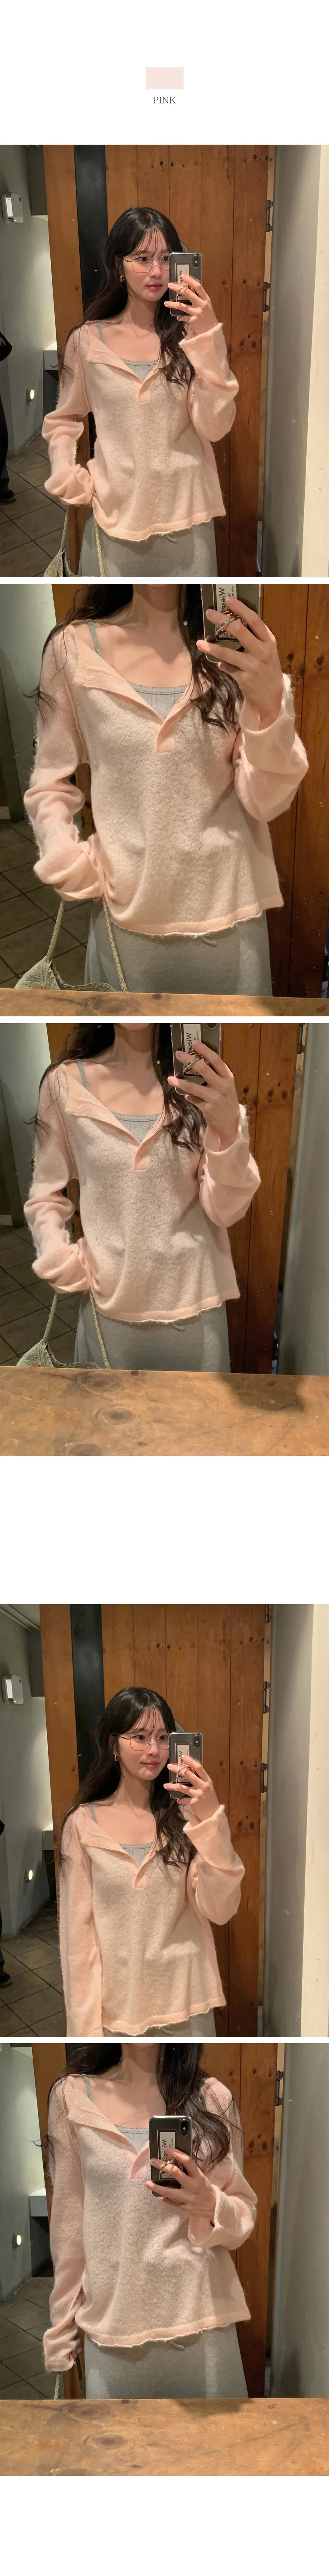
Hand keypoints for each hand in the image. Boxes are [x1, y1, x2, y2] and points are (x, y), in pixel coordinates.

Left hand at [146, 2147, 215, 2223]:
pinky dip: (165, 2199)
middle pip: (176, 2173)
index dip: (176, 2153)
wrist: (215, 2207)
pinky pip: (172, 2202)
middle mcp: (193, 2185)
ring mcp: (188, 2197)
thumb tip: (176, 2161)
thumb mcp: (201, 2177)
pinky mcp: (185, 2207)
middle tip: (153, 2161)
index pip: (187, 2161)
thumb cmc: (206, 2189)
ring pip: (170, 2192)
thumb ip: (190, 2171)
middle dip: (163, 2166)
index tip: (167, 2149)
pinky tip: (159, 2196)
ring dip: (157, 2187)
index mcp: (198, 2176)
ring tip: (148, 2183)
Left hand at [164, 274, 213, 332]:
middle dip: (177, 288)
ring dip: (172, 304)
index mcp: (206, 299)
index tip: (183, 276)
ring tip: (165, 303)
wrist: (212, 332)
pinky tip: (178, 317)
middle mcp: (201, 304)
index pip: (198, 286)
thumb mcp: (207, 305)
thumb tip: (189, 291)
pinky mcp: (192, 320)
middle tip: (170, 285)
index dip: (190, 280)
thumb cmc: (209, 317)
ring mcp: (197, 312)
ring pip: (181, 306)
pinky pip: (183, 317)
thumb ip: (200, 299)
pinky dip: (180, 317)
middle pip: (188, 293)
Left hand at [164, 1752, 217, 1825]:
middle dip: (177, 1769)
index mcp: (207, 1780)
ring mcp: (198, 1794)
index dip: (191, 1761)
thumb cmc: (210, 1799)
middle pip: (188, 1774)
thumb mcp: (208, 1787)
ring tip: (165, 1785)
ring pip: (182, 1787)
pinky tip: (178, 1800)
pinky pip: (183, 1799)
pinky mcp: (193, 1802)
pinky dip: (180, 1800)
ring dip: (172, 1786)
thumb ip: (201, 1780)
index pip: (199, 1767)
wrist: (213, 1814)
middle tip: (169, 1766)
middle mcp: (203, 1786)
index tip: (183, 1757)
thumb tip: (189, 1772)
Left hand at [168, 1038, 239, 1144]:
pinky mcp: (208, 1108)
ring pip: (194, 1087)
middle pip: (203, 1069)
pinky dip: (188, 1097)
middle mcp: (222, 1086)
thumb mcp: (226, 1086)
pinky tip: (186, 1096)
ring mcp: (215, 1097)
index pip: (216, 1060)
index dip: (205, 1050)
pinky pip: (193, 1099)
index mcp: (228, 1078)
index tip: (194, 1043)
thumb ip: (215, 1075)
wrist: (230, 1122)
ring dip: (180, 1082)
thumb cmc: (226, 1100)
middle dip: (189, 1060)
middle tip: (178, 1053)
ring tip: (171, 1078)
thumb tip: (196, 1064)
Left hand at [197, 598, 283, 725]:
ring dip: (212, 647)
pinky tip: (217, 663)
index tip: (229, 600)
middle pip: (240, 631)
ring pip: (228, 653)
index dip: (241, 609)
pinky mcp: (245, 679)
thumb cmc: (267, 669)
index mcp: (269, 641)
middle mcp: (262, 652)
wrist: (271, 695)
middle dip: (222, 621)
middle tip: (209, 613)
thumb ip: (254, 638)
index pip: (255, 621)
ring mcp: (253, 666)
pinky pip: (228, 668)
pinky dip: (222, 665)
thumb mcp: (267, 651)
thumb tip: (231, 625)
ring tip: (200, 642)